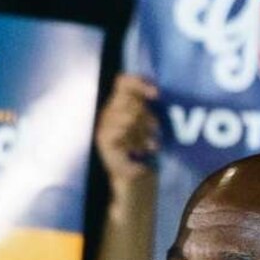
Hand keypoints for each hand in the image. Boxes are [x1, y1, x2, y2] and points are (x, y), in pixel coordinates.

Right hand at [96, 73, 159, 189]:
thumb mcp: (147, 122)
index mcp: (117, 103)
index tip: (157, 95)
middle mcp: (107, 112)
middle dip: (147, 116)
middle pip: (130, 101)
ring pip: (128, 117)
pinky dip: (135, 144)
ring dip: (142, 132)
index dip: (139, 84)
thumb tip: (156, 92)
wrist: (131, 176)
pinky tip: (140, 153)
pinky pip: (122, 133)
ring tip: (149, 145)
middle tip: (154, 130)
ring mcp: (103, 127)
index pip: (123, 83)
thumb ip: (147, 106)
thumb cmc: (141, 145)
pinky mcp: (103, 142)